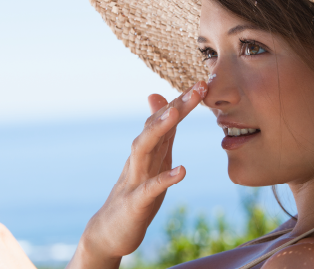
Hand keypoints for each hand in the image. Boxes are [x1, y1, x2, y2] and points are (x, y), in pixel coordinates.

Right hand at [67, 81, 207, 268]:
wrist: (109, 231)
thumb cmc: (135, 195)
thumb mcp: (152, 161)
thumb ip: (161, 133)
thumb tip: (162, 100)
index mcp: (148, 150)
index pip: (164, 119)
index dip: (183, 100)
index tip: (205, 82)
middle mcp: (139, 159)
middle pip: (155, 127)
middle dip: (176, 106)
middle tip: (198, 88)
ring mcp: (135, 180)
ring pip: (144, 148)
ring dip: (159, 130)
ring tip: (176, 113)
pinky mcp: (135, 203)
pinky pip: (150, 189)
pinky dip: (165, 179)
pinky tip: (182, 171)